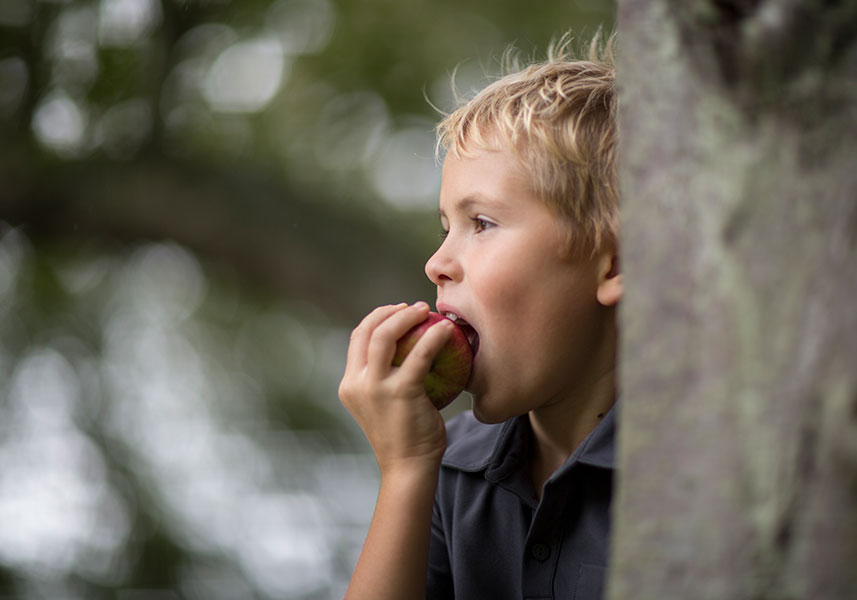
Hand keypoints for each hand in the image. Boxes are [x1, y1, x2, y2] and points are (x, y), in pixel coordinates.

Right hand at [339, 302, 454, 474]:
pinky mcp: (401, 392)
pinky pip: (420, 355)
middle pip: (368, 331)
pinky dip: (434, 337)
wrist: (409, 468)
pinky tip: (447, 331)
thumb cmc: (404, 435)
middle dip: (391, 312)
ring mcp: (376, 388)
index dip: (377, 318)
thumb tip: (407, 345)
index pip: (357, 338)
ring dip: (407, 317)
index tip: (398, 311)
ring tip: (428, 312)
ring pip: (385, 336)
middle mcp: (356, 384)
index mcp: (349, 385)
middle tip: (417, 308)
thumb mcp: (382, 403)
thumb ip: (384, 378)